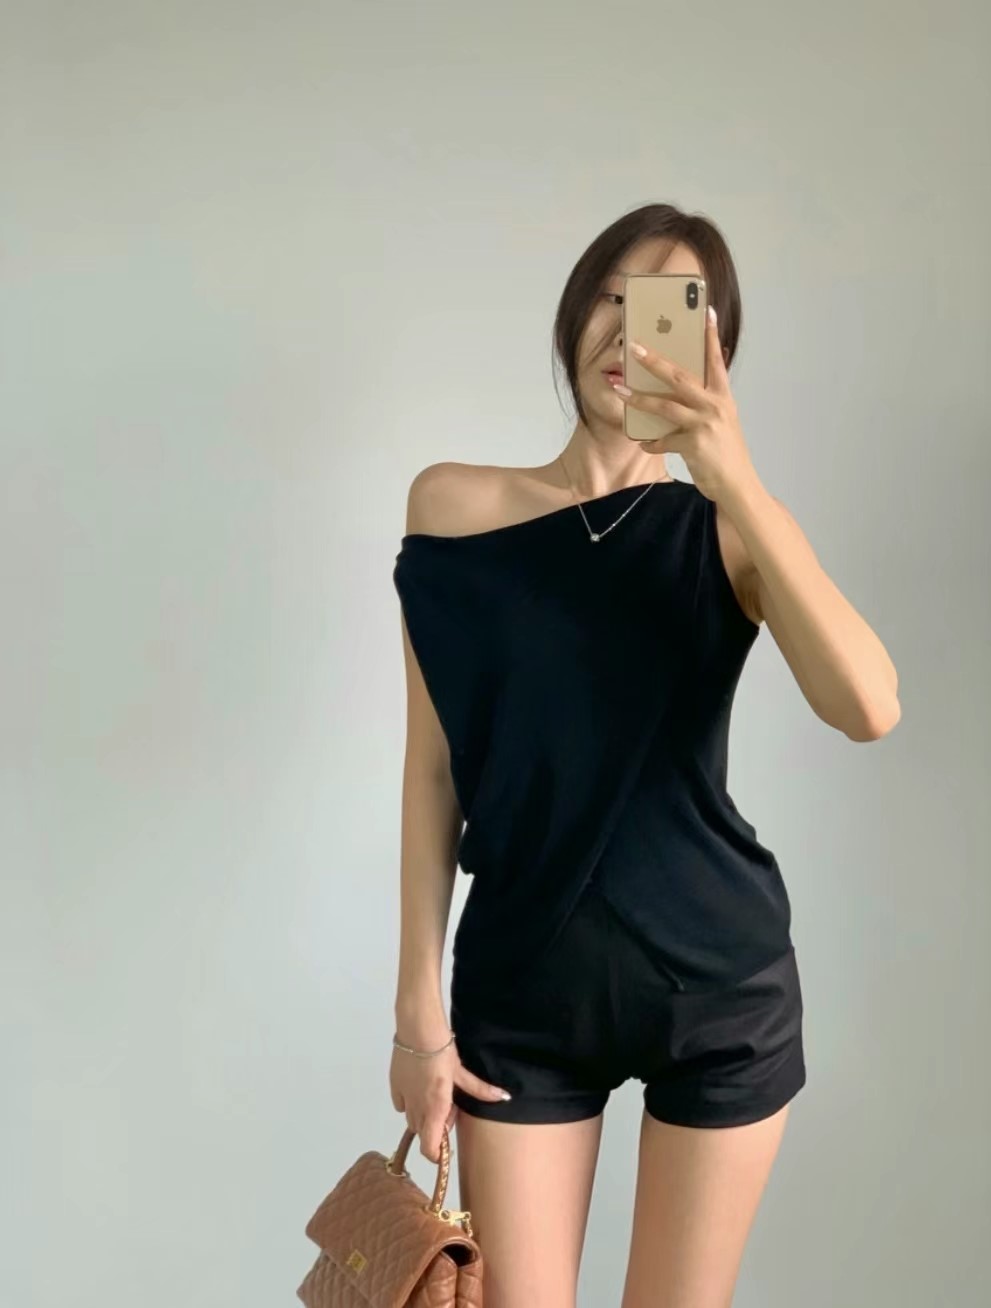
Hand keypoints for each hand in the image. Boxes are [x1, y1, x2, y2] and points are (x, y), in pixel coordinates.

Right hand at [389, 1030, 511, 1163]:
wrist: (417, 1031)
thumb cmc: (442, 1052)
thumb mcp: (462, 1073)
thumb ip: (480, 1090)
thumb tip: (504, 1097)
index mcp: (435, 1109)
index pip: (429, 1148)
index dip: (436, 1155)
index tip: (446, 1146)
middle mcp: (417, 1109)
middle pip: (424, 1133)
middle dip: (436, 1127)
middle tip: (449, 1106)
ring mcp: (403, 1099)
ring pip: (412, 1120)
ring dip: (424, 1115)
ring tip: (436, 1095)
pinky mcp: (394, 1088)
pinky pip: (402, 1105)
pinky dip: (411, 1103)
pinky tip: (420, 1087)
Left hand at [616, 306, 758, 505]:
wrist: (738, 484)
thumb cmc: (727, 453)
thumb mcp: (724, 421)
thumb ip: (710, 402)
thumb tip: (692, 387)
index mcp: (723, 397)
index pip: (716, 360)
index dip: (710, 336)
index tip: (705, 311)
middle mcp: (715, 406)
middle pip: (680, 376)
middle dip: (654, 361)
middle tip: (634, 348)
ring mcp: (704, 424)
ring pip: (664, 405)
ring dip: (638, 398)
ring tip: (619, 390)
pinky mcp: (693, 444)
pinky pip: (662, 440)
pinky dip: (651, 442)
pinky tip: (643, 443)